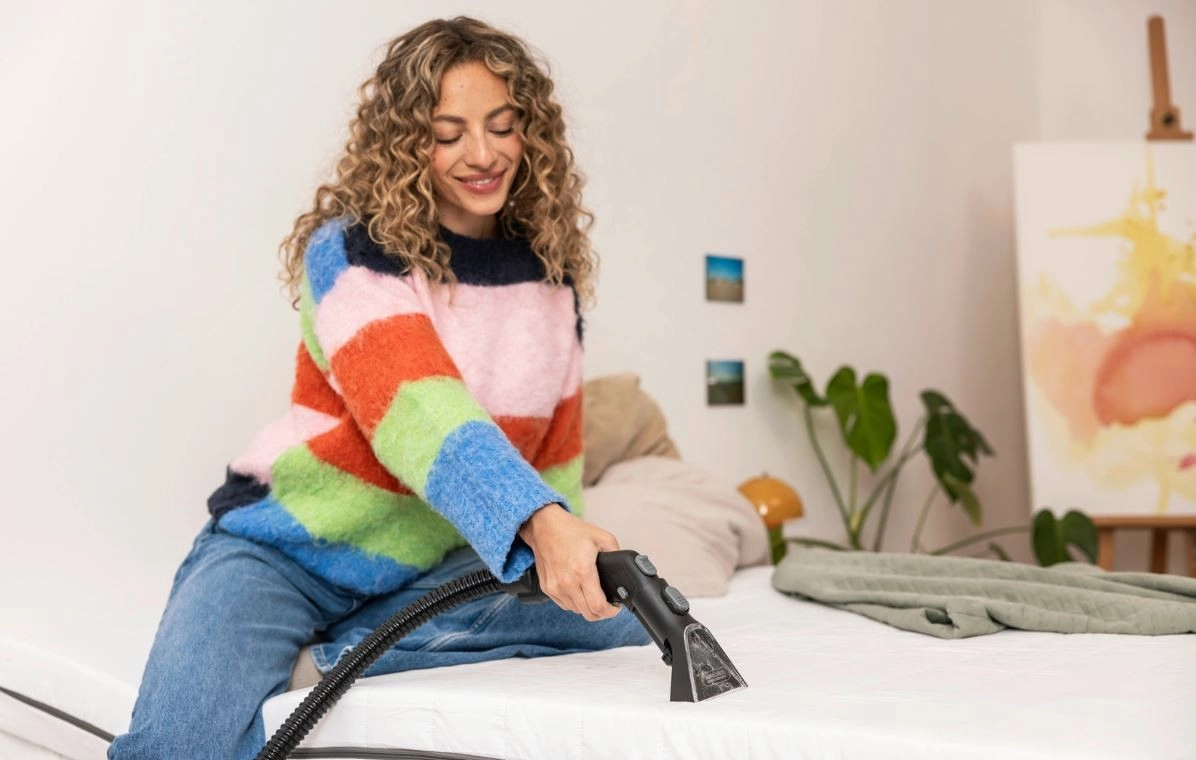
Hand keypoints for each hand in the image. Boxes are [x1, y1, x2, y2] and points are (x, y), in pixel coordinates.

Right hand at [517, 505, 621, 620]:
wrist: (544, 526)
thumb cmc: (570, 530)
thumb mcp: (602, 537)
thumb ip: (617, 553)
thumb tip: (624, 567)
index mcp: (582, 571)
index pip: (598, 606)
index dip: (610, 611)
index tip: (615, 607)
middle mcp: (567, 583)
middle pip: (588, 614)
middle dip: (601, 612)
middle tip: (607, 603)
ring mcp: (555, 587)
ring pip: (576, 611)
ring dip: (586, 607)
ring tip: (592, 595)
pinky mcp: (546, 588)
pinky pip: (564, 605)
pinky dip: (573, 602)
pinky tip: (578, 590)